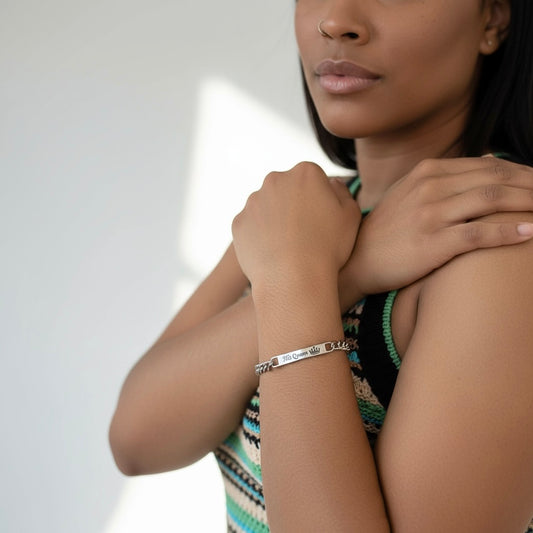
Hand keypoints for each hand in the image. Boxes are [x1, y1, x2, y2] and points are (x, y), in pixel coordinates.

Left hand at [232, 162, 360, 291]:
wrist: (293, 280)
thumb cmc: (328, 248)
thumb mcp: (351, 216)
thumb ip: (343, 192)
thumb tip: (331, 183)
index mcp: (305, 173)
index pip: (312, 179)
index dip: (319, 200)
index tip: (323, 220)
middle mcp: (275, 180)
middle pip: (287, 189)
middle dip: (294, 205)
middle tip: (306, 234)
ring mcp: (253, 201)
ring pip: (267, 206)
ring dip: (276, 220)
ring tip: (289, 247)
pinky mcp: (238, 222)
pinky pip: (251, 226)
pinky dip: (260, 236)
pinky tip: (273, 253)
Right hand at [340, 156, 532, 303]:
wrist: (357, 259)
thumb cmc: (388, 230)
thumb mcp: (411, 193)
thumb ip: (447, 177)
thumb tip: (489, 159)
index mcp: (428, 172)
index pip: (488, 165)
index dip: (523, 173)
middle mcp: (430, 186)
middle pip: (496, 179)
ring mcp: (431, 213)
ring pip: (493, 200)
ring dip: (530, 203)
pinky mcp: (432, 242)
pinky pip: (479, 233)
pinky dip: (508, 232)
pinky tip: (529, 233)